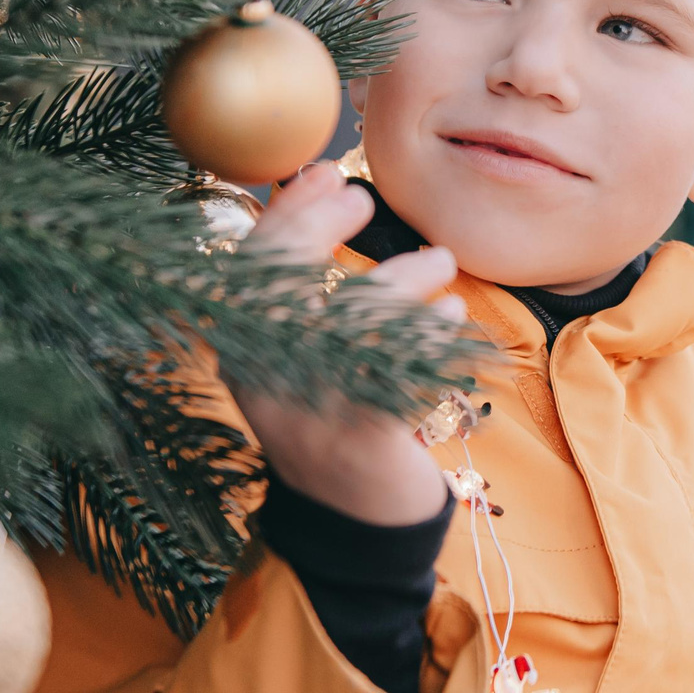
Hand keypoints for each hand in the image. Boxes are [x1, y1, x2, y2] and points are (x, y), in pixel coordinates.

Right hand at [222, 167, 461, 526]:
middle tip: (365, 199)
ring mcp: (309, 409)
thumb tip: (314, 180)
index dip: (288, 211)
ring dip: (404, 278)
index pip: (249, 266)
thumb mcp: (304, 347)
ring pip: (352, 318)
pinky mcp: (362, 436)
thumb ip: (301, 276)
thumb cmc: (337, 411)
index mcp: (244, 354)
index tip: (327, 173)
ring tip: (440, 262)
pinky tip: (450, 318)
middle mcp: (264, 381)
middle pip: (282, 282)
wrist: (357, 519)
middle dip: (321, 227)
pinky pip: (397, 365)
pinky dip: (430, 331)